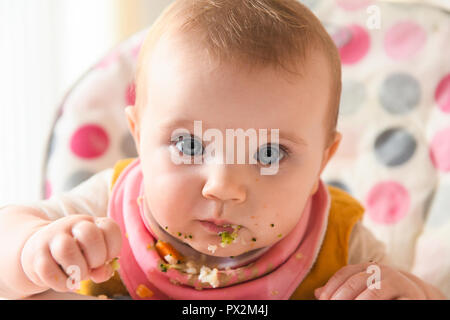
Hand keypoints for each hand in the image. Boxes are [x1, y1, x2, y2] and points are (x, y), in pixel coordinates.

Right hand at [21, 215, 121, 292]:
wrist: (38, 251)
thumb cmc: (75, 256)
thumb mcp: (92, 258)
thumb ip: (102, 267)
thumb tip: (101, 273)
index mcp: (91, 223)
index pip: (109, 227)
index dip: (113, 247)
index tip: (107, 258)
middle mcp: (72, 225)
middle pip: (89, 234)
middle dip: (97, 257)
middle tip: (93, 267)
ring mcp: (52, 238)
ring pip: (66, 249)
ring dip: (78, 270)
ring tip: (78, 276)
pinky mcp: (36, 255)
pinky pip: (48, 270)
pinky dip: (61, 282)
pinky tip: (65, 282)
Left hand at [314, 262, 430, 299]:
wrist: (415, 294)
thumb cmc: (381, 293)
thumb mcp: (361, 288)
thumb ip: (340, 289)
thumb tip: (317, 293)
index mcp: (366, 267)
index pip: (343, 274)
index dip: (331, 288)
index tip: (323, 301)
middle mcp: (381, 271)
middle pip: (355, 283)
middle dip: (340, 298)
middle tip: (331, 307)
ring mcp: (396, 283)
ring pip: (373, 293)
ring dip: (358, 303)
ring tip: (347, 310)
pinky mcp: (411, 297)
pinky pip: (394, 303)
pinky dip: (380, 306)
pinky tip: (371, 310)